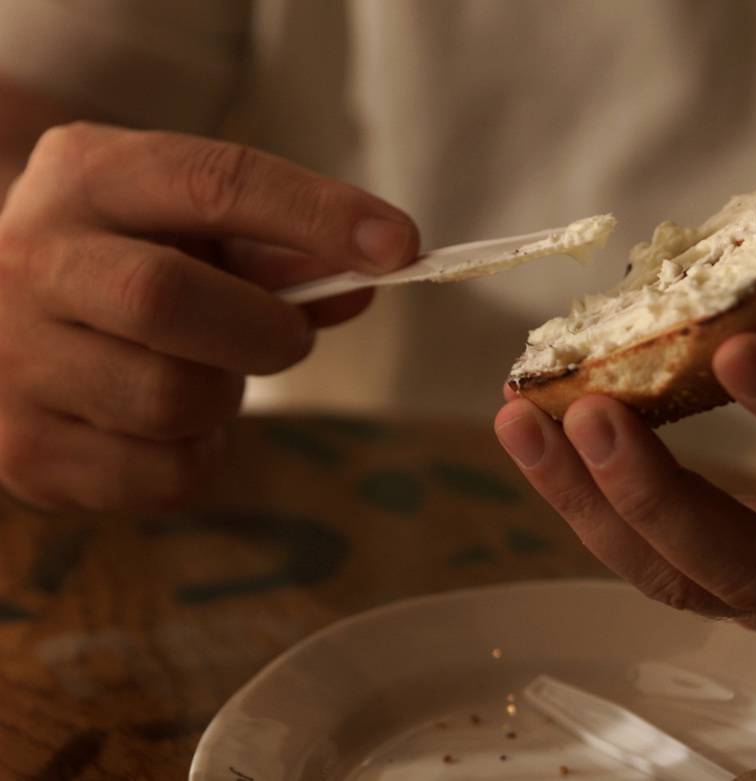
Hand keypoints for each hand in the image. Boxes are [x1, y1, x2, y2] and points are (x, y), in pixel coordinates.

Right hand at [0, 123, 417, 509]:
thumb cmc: (124, 265)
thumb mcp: (191, 232)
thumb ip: (281, 252)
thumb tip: (370, 282)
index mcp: (86, 177)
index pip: (213, 182)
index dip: (317, 215)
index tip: (399, 247)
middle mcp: (29, 260)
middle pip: (167, 299)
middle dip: (263, 330)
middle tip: (286, 337)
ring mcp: (11, 361)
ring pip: (172, 399)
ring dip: (223, 396)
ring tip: (201, 373)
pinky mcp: (23, 453)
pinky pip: (165, 476)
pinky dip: (199, 456)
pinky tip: (168, 427)